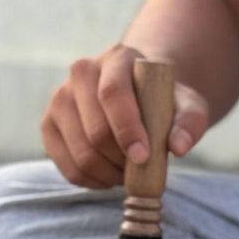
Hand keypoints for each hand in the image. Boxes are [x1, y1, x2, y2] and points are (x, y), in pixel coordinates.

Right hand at [41, 44, 210, 187]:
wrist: (137, 94)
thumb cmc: (162, 100)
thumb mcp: (187, 105)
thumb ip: (190, 122)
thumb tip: (178, 147)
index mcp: (117, 58)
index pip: (113, 93)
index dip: (127, 129)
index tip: (143, 157)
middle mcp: (82, 72)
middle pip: (95, 129)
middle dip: (121, 160)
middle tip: (142, 168)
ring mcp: (60, 98)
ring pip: (80, 152)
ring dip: (108, 173)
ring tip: (128, 172)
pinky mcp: (49, 124)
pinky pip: (67, 166)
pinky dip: (91, 180)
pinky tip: (108, 176)